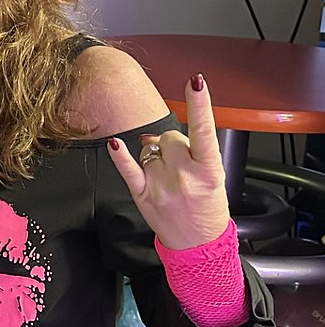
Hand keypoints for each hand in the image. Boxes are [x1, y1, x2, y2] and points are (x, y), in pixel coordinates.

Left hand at [107, 74, 230, 249]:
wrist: (198, 245)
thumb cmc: (207, 209)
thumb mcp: (212, 178)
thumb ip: (186, 152)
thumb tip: (153, 137)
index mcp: (208, 171)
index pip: (204, 130)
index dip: (201, 104)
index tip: (196, 81)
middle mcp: (184, 176)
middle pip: (169, 137)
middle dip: (172, 143)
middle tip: (180, 164)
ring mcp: (161, 186)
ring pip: (149, 149)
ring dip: (154, 155)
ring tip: (167, 176)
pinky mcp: (142, 194)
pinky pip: (128, 169)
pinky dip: (120, 156)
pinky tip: (114, 144)